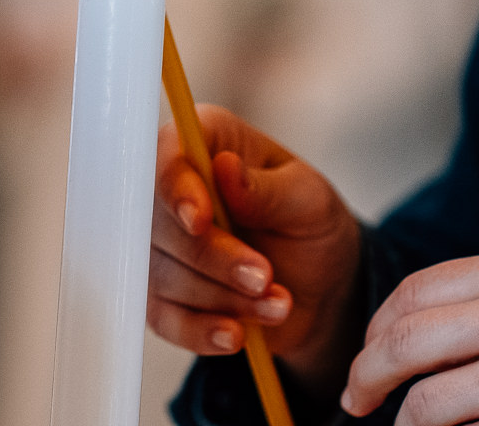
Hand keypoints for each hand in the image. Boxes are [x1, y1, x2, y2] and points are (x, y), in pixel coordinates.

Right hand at [148, 104, 361, 393]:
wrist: (318, 285)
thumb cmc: (309, 224)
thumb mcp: (307, 200)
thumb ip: (266, 189)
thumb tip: (225, 168)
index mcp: (205, 143)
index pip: (167, 156)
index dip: (176, 188)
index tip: (200, 219)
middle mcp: (172, 189)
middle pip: (159, 224)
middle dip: (214, 258)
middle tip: (265, 278)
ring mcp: (161, 244)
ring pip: (164, 274)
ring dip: (222, 297)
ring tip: (278, 303)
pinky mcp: (163, 294)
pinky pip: (164, 318)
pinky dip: (201, 330)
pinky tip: (237, 335)